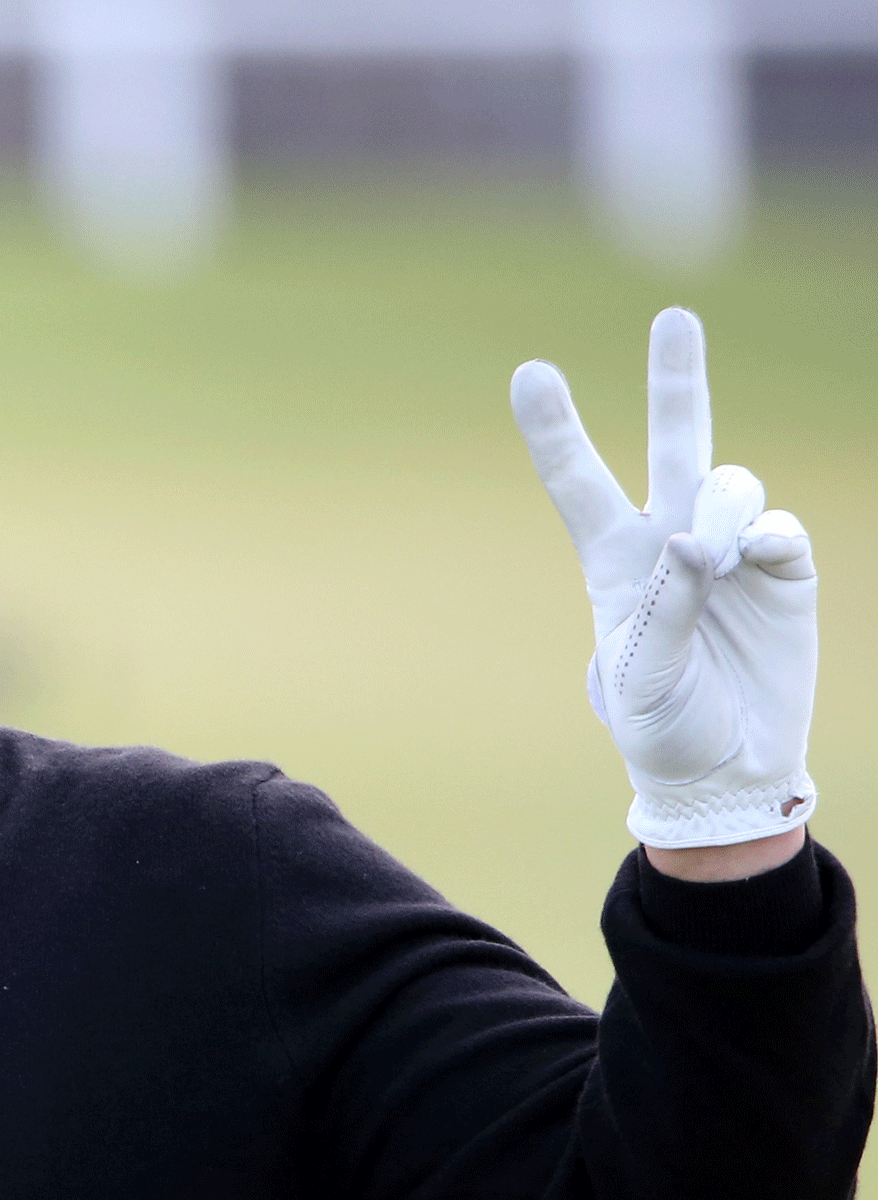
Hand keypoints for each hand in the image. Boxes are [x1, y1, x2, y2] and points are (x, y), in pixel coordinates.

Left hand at [510, 308, 817, 850]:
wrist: (725, 769)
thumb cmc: (662, 726)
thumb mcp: (641, 677)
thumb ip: (664, 607)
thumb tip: (693, 540)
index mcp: (613, 562)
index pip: (578, 484)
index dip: (555, 430)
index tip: (529, 372)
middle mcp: (670, 540)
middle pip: (673, 443)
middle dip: (677, 380)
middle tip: (674, 316)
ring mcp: (731, 550)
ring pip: (729, 481)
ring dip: (720, 507)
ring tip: (711, 558)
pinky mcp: (783, 569)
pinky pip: (775, 527)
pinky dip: (762, 537)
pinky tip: (751, 561)